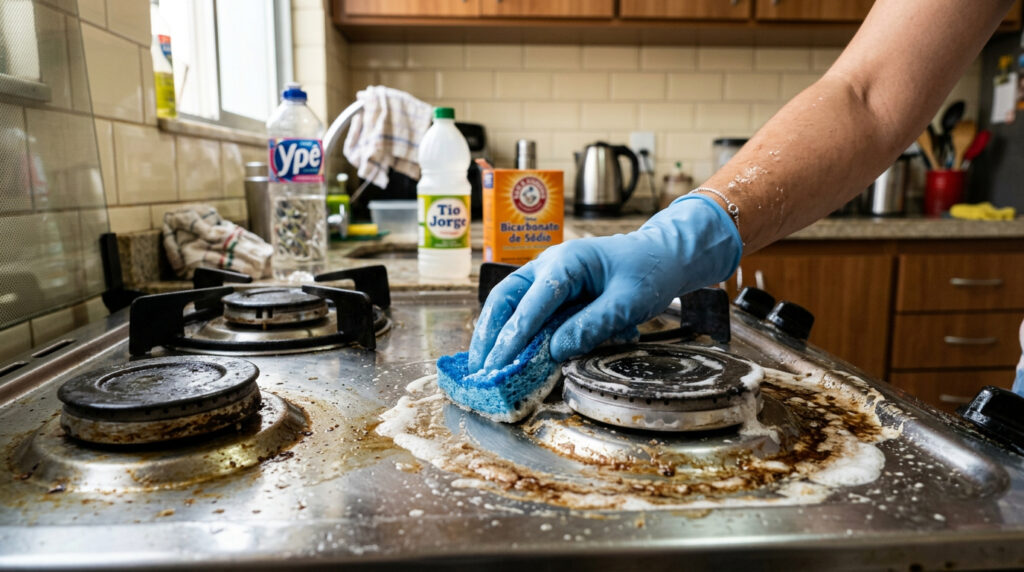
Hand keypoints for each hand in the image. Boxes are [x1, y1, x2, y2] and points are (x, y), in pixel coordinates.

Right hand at [469, 194, 742, 370]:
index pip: (533, 302)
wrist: (663, 255)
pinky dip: (508, 329)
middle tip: (479, 368)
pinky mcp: (549, 287)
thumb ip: (593, 326)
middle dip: (490, 334)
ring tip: (482, 365)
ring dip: (492, 332)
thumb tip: (555, 352)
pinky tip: (501, 352)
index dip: (515, 336)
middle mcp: (548, 264)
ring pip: (507, 301)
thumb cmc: (649, 274)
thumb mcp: (628, 303)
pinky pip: (521, 307)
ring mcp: (545, 273)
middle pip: (506, 298)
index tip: (501, 364)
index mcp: (568, 262)